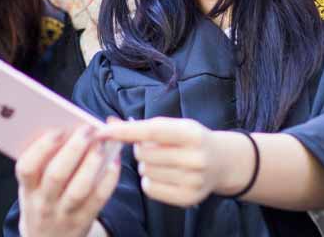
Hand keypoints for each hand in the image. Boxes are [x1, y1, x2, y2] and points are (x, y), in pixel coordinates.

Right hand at [15, 127, 120, 236]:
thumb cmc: (42, 201)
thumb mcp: (32, 186)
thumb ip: (43, 162)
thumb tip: (68, 128)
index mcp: (27, 189)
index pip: (27, 167)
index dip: (42, 147)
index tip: (58, 129)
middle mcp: (43, 202)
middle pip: (56, 175)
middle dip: (73, 149)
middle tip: (87, 129)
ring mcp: (64, 214)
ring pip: (79, 188)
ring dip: (92, 163)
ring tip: (101, 144)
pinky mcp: (84, 220)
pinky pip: (99, 198)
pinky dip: (109, 178)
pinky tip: (114, 162)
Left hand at [98, 117, 254, 207]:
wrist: (222, 162)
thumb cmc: (189, 139)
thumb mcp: (172, 126)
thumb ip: (140, 126)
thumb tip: (108, 123)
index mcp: (192, 134)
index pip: (151, 131)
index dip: (124, 131)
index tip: (101, 132)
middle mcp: (195, 158)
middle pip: (144, 154)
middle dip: (140, 149)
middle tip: (153, 147)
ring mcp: (194, 180)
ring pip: (146, 172)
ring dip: (145, 165)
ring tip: (162, 161)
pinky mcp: (189, 198)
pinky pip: (150, 189)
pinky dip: (149, 181)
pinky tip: (163, 175)